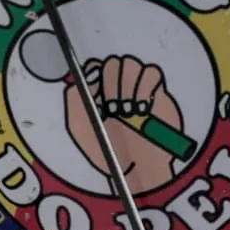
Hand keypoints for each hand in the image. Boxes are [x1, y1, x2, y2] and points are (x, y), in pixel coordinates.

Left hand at [60, 51, 191, 196]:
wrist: (137, 167)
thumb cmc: (108, 152)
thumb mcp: (81, 129)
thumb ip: (74, 102)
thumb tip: (74, 80)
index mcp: (96, 92)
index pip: (93, 67)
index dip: (94, 73)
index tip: (95, 88)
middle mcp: (115, 86)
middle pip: (112, 62)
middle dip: (111, 83)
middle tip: (113, 108)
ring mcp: (136, 86)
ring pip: (131, 64)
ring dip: (128, 86)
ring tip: (128, 111)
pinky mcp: (155, 90)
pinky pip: (151, 72)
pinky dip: (145, 86)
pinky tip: (142, 108)